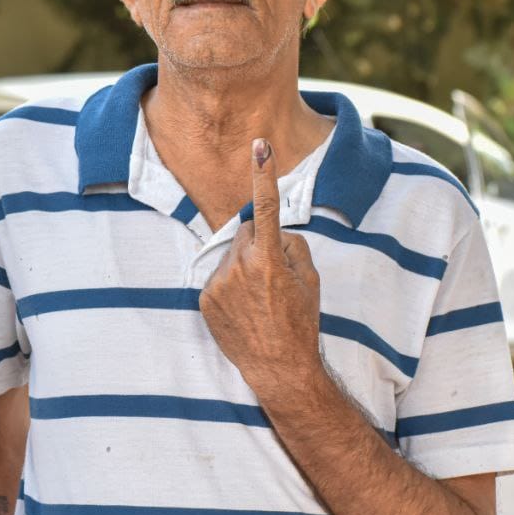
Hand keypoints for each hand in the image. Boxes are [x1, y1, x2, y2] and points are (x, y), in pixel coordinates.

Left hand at [199, 138, 322, 399]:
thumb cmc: (300, 322)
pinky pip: (218, 277)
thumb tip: (273, 230)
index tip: (259, 146)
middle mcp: (238, 266)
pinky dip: (230, 286)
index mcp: (267, 259)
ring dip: (243, 266)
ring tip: (258, 298)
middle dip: (258, 242)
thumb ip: (291, 245)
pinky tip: (244, 309)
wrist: (279, 368)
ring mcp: (217, 283)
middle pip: (245, 232)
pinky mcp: (204, 298)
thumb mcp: (310, 279)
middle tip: (273, 273)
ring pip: (231, 255)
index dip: (264, 174)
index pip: (266, 207)